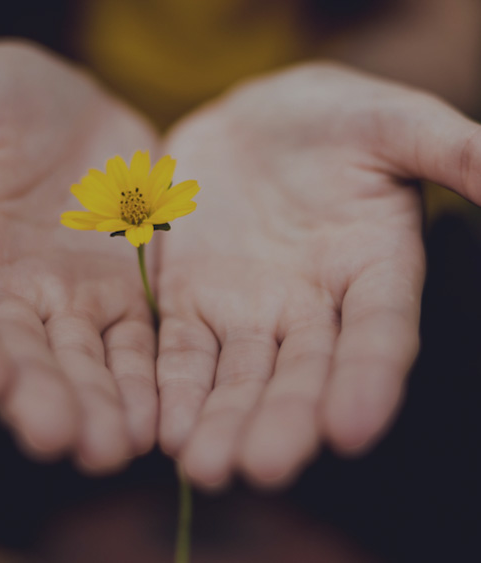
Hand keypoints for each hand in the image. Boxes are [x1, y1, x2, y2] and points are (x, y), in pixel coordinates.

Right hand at [0, 41, 158, 471]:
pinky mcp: (120, 298)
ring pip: (80, 362)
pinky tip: (153, 419)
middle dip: (38, 396)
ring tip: (112, 448)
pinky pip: (132, 345)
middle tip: (60, 439)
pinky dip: (141, 381)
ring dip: (96, 406)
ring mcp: (66, 301)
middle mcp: (4, 293)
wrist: (71, 111)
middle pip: (17, 353)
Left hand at [157, 62, 480, 487]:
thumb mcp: (391, 122)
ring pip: (238, 377)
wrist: (252, 123)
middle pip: (301, 374)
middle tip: (261, 468)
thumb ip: (448, 150)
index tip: (353, 429)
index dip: (368, 380)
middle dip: (283, 421)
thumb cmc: (332, 118)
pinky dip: (176, 388)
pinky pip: (184, 351)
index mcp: (371, 270)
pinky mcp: (192, 301)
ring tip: (204, 467)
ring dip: (222, 422)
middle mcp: (312, 307)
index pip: (377, 335)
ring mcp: (247, 310)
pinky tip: (166, 429)